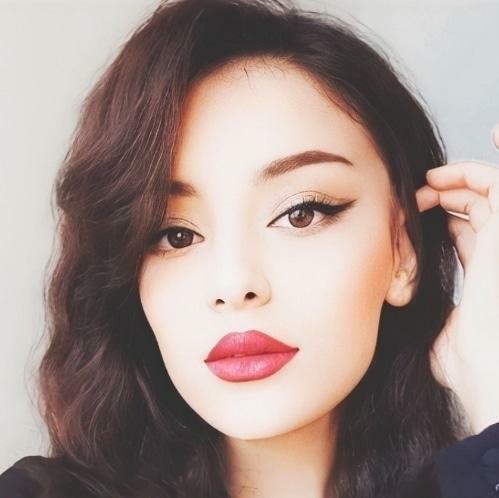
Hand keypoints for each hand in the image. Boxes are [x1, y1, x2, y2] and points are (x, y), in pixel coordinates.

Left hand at [416, 124, 498, 433]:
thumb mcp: (442, 335)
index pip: (471, 237)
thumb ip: (435, 319)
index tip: (413, 217)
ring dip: (454, 182)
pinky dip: (469, 171)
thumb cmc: (470, 366)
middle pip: (480, 211)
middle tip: (415, 199)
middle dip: (447, 197)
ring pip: (490, 193)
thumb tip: (410, 314)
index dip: (445, 221)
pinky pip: (496, 182)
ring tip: (423, 185)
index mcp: (488, 277)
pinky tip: (436, 177)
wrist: (493, 376)